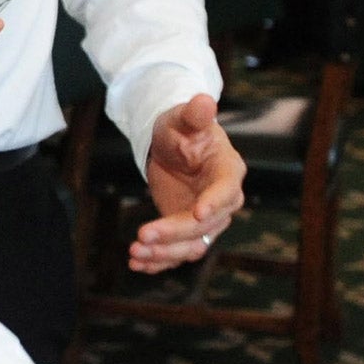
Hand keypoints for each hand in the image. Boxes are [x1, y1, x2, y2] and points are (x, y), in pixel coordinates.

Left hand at [133, 93, 245, 273]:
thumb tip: (205, 100)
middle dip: (174, 233)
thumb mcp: (184, 118)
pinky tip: (137, 264)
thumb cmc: (182, 127)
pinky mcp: (187, 231)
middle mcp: (223, 200)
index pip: (225, 191)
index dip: (213, 203)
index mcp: (228, 170)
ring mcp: (206, 219)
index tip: (196, 212)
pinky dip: (158, 261)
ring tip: (135, 252)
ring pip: (191, 245)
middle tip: (142, 235)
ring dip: (164, 253)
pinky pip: (177, 252)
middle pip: (203, 225)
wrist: (171, 144)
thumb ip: (194, 113)